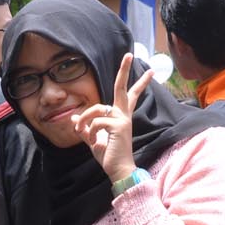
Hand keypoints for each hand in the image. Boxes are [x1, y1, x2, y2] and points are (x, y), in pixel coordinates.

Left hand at [69, 53, 151, 184]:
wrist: (118, 170)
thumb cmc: (108, 156)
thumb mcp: (92, 140)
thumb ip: (84, 128)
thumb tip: (73, 118)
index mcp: (120, 116)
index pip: (128, 95)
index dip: (137, 83)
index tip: (150, 71)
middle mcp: (123, 115)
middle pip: (122, 88)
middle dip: (124, 71)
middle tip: (129, 54)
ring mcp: (122, 119)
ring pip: (96, 109)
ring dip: (84, 120)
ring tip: (82, 133)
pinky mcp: (118, 126)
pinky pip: (96, 122)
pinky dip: (89, 131)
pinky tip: (94, 142)